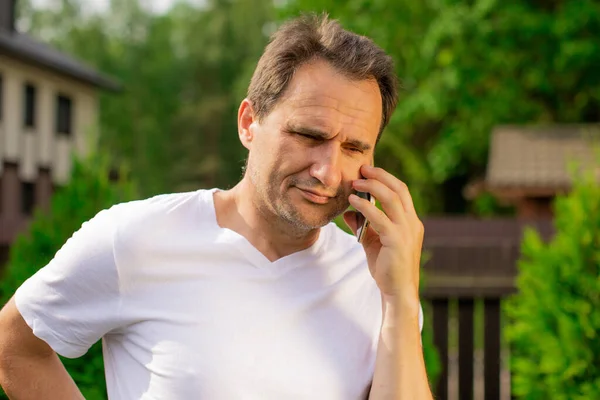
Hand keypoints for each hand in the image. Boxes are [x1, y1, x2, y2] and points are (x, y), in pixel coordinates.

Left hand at [343, 165, 423, 307]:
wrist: (397, 292)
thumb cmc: (387, 268)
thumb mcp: (373, 242)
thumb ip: (364, 226)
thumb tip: (348, 213)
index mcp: (411, 222)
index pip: (402, 191)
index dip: (386, 178)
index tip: (368, 171)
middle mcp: (412, 223)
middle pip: (399, 189)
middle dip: (380, 176)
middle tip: (362, 169)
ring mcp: (407, 231)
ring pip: (391, 199)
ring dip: (371, 187)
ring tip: (354, 182)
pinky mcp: (397, 241)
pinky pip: (380, 218)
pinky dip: (365, 207)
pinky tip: (352, 202)